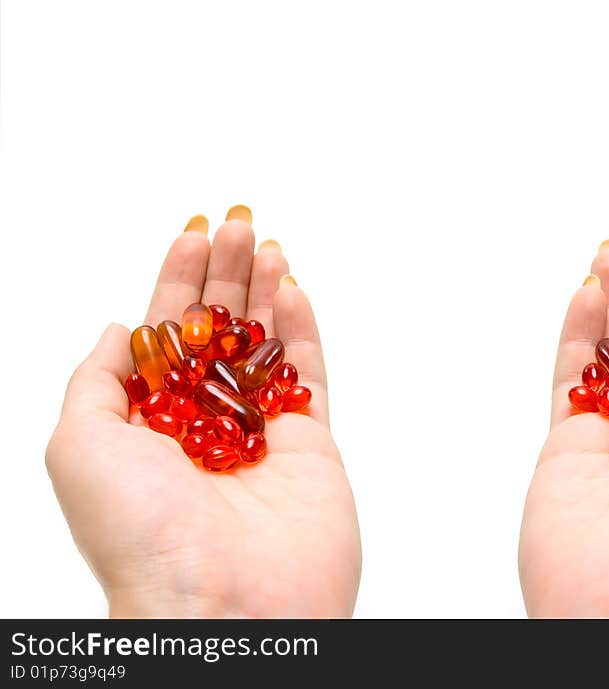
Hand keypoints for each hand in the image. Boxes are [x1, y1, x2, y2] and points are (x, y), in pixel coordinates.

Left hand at [46, 208, 360, 616]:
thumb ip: (96, 379)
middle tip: (238, 220)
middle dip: (226, 273)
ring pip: (265, 343)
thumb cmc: (139, 532)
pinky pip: (309, 375)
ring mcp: (260, 431)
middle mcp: (205, 422)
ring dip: (266, 289)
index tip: (193, 233)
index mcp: (150, 423)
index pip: (167, 334)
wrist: (224, 605)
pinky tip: (295, 289)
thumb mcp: (79, 443)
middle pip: (219, 330)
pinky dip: (304, 330)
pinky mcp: (311, 442)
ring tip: (267, 240)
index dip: (178, 281)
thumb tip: (122, 328)